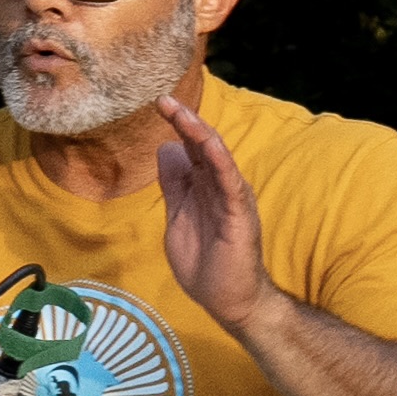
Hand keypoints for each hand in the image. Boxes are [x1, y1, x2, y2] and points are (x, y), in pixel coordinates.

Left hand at [155, 97, 268, 329]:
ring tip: (181, 113)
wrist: (226, 297)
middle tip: (162, 98)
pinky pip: (229, 184)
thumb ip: (174, 184)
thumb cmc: (204, 259)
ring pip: (217, 159)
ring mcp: (231, 199)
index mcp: (204, 186)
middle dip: (184, 121)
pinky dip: (219, 162)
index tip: (157, 103)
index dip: (176, 125)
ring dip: (199, 134)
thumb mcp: (177, 215)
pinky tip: (207, 145)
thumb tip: (164, 149)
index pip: (190, 148)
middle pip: (202, 146)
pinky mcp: (239, 215)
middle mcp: (220, 186)